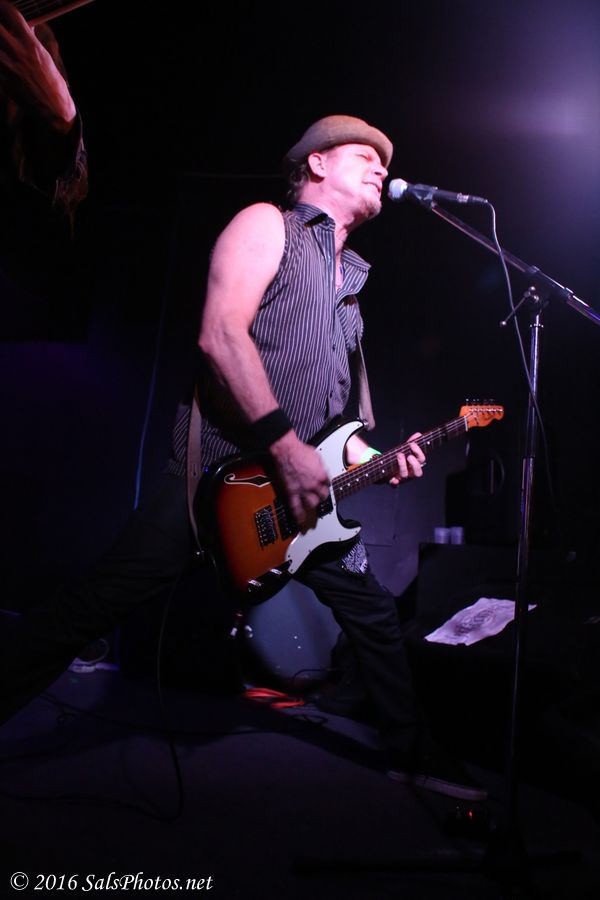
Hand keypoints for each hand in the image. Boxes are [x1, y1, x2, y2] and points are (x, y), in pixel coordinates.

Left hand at [0, 2, 75, 130]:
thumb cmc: (53, 84)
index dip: (3, 7)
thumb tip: (27, 26)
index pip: (11, 14)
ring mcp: (8, 66)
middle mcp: (18, 53)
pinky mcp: (2, 79)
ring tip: (0, 43)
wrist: (53, 109)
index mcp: (31, 45)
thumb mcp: (45, 57)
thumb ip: (32, 39)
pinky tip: (1, 57)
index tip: (1, 7)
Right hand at [269, 432, 330, 527]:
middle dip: (322, 495)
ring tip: (312, 505)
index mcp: (321, 475)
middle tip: (320, 495)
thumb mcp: (316, 456)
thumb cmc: (299, 450)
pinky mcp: (292, 492)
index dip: (326, 483)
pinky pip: (296, 507)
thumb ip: (320, 466)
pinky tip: (301, 520)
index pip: (327, 483)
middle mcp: (314, 484)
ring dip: (313, 504)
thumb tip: (321, 470)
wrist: (286, 451)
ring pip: (312, 503)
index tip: (324, 484)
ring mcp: (303, 490)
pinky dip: (299, 515)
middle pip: (322, 496)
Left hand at [389, 432, 425, 486]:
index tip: (412, 444)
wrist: (387, 470)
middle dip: (414, 463)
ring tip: (399, 455)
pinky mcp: (393, 482)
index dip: (418, 452)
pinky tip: (394, 480)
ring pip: (405, 475)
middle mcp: (411, 473)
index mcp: (416, 465)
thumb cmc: (399, 459)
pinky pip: (395, 485)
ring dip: (402, 465)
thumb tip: (418, 434)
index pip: (422, 460)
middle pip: (418, 472)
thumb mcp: (405, 450)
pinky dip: (395, 483)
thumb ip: (411, 442)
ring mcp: (403, 479)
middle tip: (409, 455)